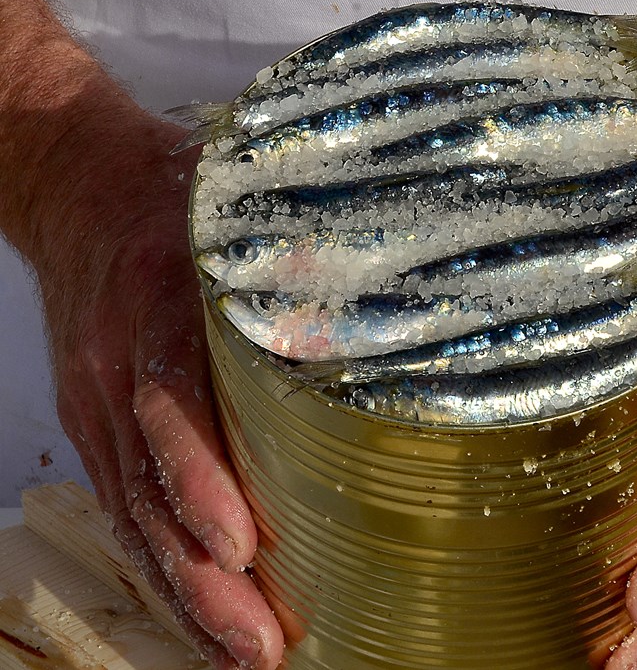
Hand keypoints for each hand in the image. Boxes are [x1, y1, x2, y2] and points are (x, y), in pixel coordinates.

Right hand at [33, 112, 283, 668]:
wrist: (75, 182)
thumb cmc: (162, 192)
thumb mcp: (230, 200)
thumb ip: (294, 243)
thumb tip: (392, 279)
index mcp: (157, 303)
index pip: (168, 403)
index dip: (199, 477)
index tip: (240, 541)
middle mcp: (117, 364)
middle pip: (150, 486)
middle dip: (202, 574)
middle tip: (261, 645)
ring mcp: (99, 399)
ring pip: (135, 512)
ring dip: (184, 589)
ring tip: (241, 653)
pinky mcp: (98, 419)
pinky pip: (123, 502)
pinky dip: (160, 560)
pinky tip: (201, 606)